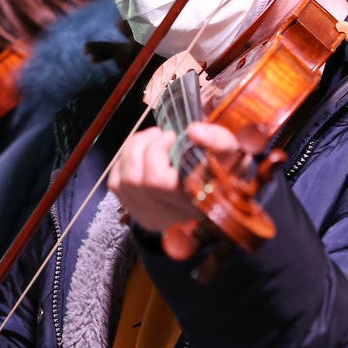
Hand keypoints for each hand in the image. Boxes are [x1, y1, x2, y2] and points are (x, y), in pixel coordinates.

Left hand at [109, 122, 245, 233]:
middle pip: (136, 180)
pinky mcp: (138, 212)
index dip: (156, 152)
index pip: (157, 181)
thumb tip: (193, 131)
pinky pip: (116, 184)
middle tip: (161, 134)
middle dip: (143, 146)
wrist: (219, 193)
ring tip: (152, 139)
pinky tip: (142, 155)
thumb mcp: (231, 153)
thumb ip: (218, 140)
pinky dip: (123, 163)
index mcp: (193, 202)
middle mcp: (169, 215)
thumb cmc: (224, 169)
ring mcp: (151, 216)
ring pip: (124, 181)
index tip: (172, 136)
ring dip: (133, 151)